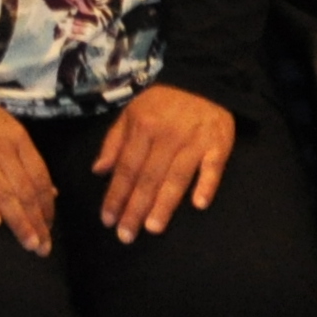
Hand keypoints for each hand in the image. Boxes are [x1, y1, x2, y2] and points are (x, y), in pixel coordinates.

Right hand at [0, 68, 56, 257]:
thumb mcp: (6, 128)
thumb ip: (27, 159)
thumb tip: (51, 191)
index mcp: (17, 138)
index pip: (39, 178)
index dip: (47, 206)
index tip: (49, 228)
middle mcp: (1, 148)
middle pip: (25, 191)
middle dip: (37, 222)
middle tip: (43, 248)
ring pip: (4, 193)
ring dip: (19, 221)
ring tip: (28, 243)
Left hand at [90, 81, 237, 243]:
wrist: (203, 80)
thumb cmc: (162, 103)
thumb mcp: (131, 113)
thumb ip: (114, 142)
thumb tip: (98, 171)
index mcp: (143, 127)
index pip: (126, 167)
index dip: (115, 194)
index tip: (107, 220)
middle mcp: (167, 136)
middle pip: (148, 177)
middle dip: (135, 208)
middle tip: (126, 235)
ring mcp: (194, 141)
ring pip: (176, 177)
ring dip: (164, 204)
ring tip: (152, 228)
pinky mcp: (219, 144)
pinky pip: (213, 167)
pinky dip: (207, 184)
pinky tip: (199, 204)